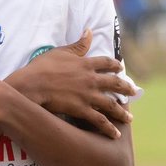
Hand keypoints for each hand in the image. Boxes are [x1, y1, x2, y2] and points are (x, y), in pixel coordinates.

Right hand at [5, 28, 132, 138]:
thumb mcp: (60, 51)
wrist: (32, 85)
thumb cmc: (42, 67)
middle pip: (115, 84)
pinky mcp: (82, 110)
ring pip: (111, 105)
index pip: (106, 63)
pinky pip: (100, 120)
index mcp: (86, 64)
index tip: (121, 68)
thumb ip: (78, 44)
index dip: (115, 65)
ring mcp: (88, 96)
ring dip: (122, 112)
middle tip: (133, 92)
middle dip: (126, 88)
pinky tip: (115, 134)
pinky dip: (109, 128)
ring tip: (130, 118)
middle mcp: (92, 80)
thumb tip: (89, 31)